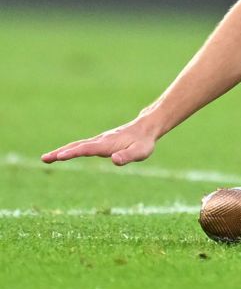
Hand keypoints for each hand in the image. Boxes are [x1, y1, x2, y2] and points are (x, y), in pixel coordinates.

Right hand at [41, 119, 158, 165]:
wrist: (146, 128)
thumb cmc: (144, 142)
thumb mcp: (140, 152)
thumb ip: (128, 156)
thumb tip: (114, 160)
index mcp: (107, 144)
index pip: (87, 149)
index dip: (73, 153)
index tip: (59, 156)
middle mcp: (100, 141)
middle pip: (77, 146)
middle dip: (60, 152)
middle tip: (44, 158)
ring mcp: (99, 141)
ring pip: (77, 145)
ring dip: (62, 151)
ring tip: (47, 158)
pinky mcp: (100, 142)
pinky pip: (82, 146)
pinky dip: (70, 150)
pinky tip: (63, 154)